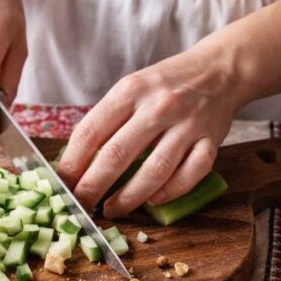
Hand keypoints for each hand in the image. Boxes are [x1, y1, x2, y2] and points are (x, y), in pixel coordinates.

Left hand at [57, 46, 240, 216]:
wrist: (219, 70)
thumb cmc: (166, 84)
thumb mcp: (132, 87)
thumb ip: (108, 119)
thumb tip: (75, 162)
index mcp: (131, 89)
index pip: (92, 131)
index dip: (72, 163)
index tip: (61, 184)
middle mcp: (159, 106)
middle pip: (118, 154)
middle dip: (93, 186)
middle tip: (81, 205)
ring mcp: (188, 124)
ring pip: (155, 170)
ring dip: (129, 197)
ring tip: (111, 210)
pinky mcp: (212, 141)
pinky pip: (191, 174)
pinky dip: (170, 192)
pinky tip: (153, 201)